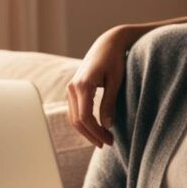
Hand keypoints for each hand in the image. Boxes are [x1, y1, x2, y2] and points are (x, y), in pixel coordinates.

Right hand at [66, 26, 130, 146]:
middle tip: (106, 144)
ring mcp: (71, 88)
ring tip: (102, 139)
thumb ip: (109, 103)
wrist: (108, 43)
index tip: (109, 140)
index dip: (96, 132)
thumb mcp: (115, 82)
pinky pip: (74, 110)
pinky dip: (83, 122)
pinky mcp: (73, 88)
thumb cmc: (115, 60)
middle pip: (76, 120)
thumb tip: (107, 126)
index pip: (85, 117)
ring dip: (86, 130)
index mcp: (83, 85)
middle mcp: (73, 87)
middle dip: (91, 135)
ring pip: (73, 117)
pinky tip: (95, 128)